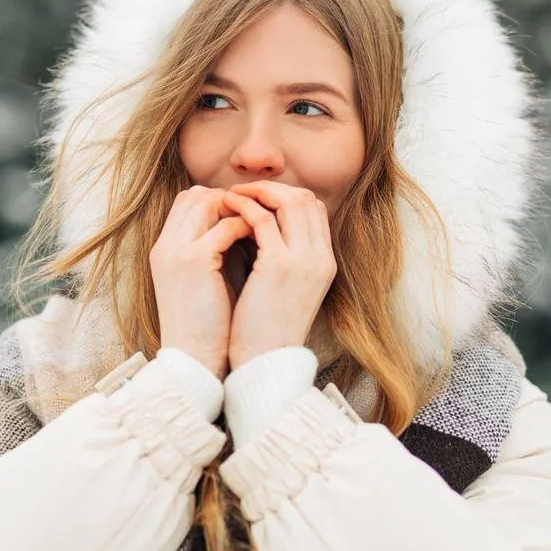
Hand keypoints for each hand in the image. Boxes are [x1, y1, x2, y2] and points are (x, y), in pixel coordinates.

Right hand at [150, 186, 251, 378]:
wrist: (194, 360)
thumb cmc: (208, 326)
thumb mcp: (206, 281)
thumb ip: (217, 252)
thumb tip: (247, 230)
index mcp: (165, 249)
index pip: (187, 201)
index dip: (219, 201)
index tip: (249, 214)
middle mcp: (166, 244)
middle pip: (195, 194)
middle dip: (232, 200)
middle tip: (261, 214)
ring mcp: (177, 250)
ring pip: (208, 201)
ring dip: (240, 209)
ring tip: (265, 224)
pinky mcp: (193, 261)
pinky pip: (225, 226)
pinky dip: (248, 227)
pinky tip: (266, 240)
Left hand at [221, 181, 336, 369]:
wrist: (264, 363)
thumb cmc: (266, 329)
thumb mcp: (287, 289)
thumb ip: (285, 258)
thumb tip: (262, 230)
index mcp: (325, 263)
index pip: (314, 209)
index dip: (285, 195)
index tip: (257, 197)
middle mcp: (320, 258)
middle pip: (305, 198)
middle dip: (271, 188)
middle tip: (241, 190)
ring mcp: (303, 261)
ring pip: (288, 200)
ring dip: (256, 192)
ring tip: (230, 196)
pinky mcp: (279, 266)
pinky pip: (262, 219)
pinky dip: (244, 208)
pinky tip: (226, 210)